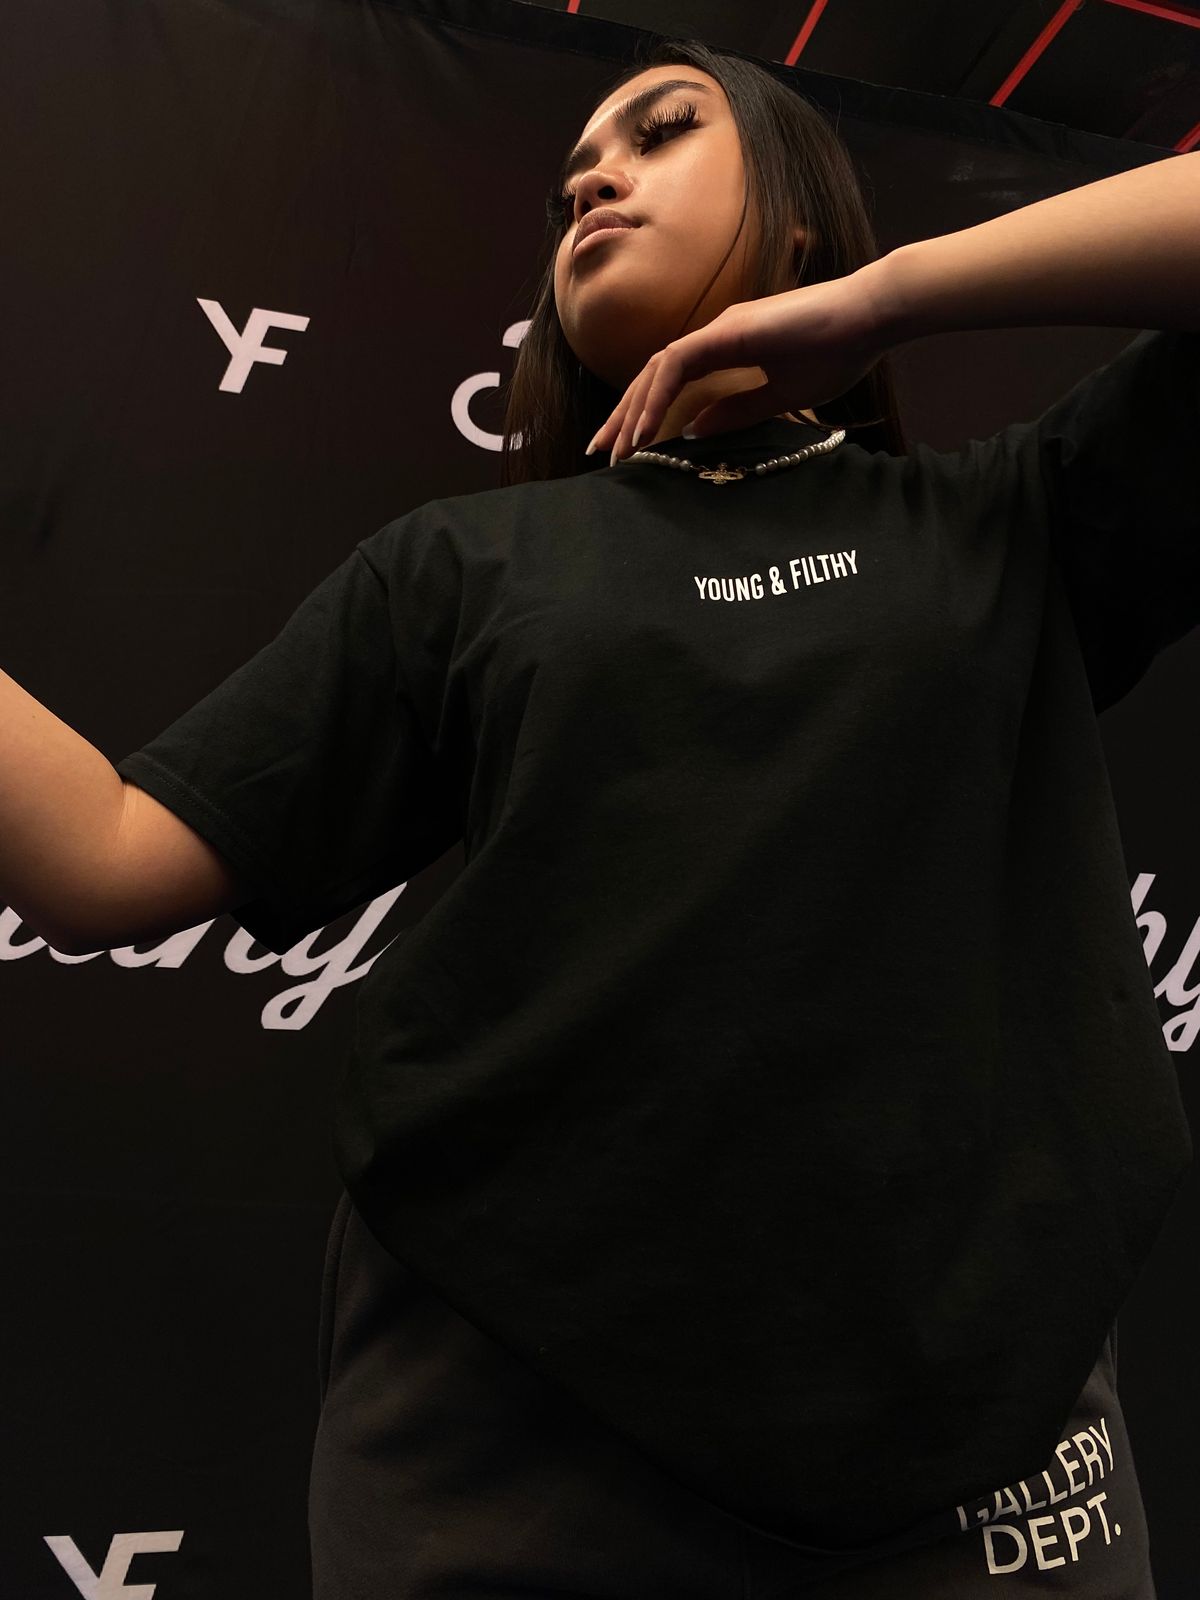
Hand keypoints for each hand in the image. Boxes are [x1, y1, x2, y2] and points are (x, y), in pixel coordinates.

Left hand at [588, 270, 892, 465]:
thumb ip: (738, 411)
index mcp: (728, 348)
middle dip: (624, 416)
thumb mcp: (781, 396)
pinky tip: (644, 429)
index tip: (629, 450)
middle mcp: (716, 334)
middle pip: (654, 377)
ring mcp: (720, 328)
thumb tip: (694, 430)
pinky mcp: (728, 331)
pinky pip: (677, 364)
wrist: (871, 318)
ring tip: (618, 450)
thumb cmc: (839, 352)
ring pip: (657, 370)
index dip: (646, 414)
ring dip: (633, 411)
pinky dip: (657, 397)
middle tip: (602, 454)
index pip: (672, 383)